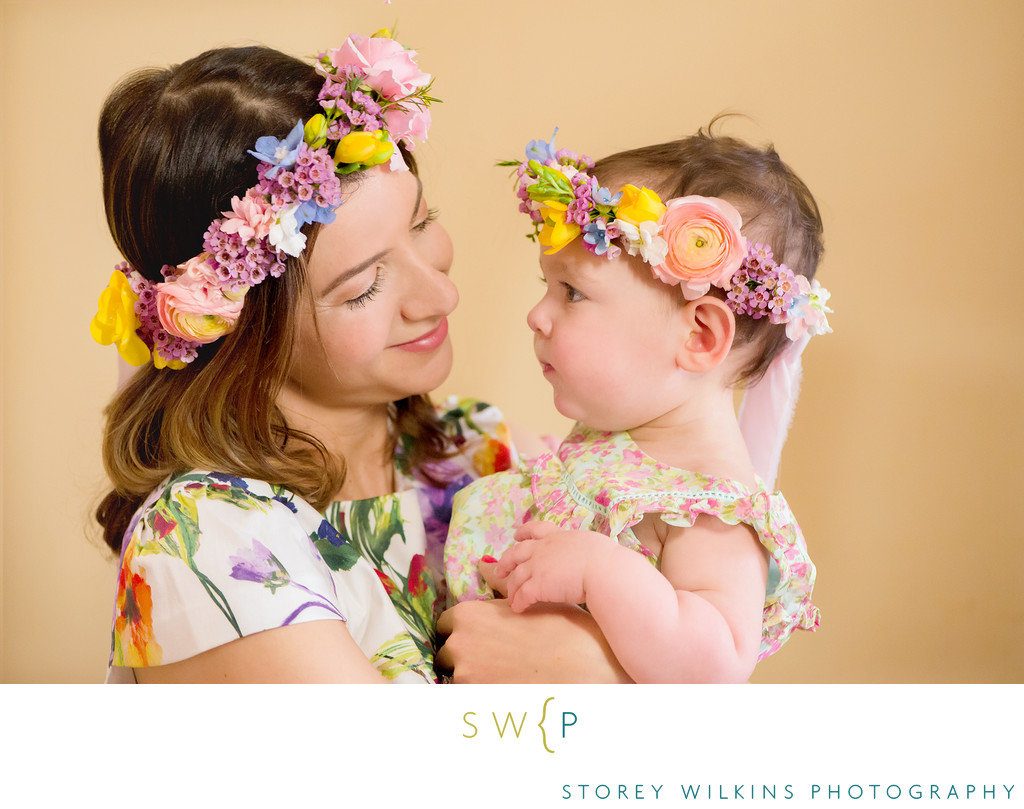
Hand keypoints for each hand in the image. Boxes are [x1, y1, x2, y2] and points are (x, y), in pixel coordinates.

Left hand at [435, 597, 630, 683]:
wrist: (586, 668)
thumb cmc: (561, 629)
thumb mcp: (529, 600)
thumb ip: (498, 587)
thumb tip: (482, 565)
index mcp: (468, 615)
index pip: (444, 625)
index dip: (463, 632)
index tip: (480, 638)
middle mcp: (460, 644)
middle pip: (447, 653)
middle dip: (465, 656)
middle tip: (497, 659)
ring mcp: (466, 676)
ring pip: (457, 678)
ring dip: (474, 677)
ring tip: (505, 675)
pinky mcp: (478, 702)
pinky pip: (470, 698)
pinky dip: (483, 696)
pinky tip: (508, 690)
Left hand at [495, 521, 615, 612]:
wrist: (603, 570)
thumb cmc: (605, 558)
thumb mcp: (591, 544)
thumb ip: (582, 548)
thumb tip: (589, 554)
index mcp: (558, 537)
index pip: (536, 530)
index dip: (524, 533)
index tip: (517, 536)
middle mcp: (543, 549)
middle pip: (516, 553)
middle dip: (506, 562)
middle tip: (500, 571)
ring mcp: (538, 567)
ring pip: (517, 577)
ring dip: (512, 589)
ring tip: (510, 599)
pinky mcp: (538, 585)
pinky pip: (522, 595)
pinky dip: (518, 603)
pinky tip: (518, 609)